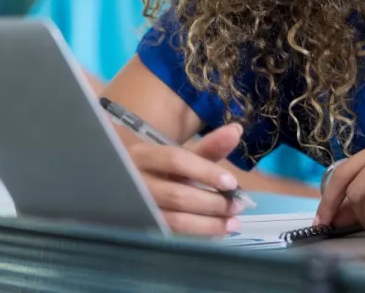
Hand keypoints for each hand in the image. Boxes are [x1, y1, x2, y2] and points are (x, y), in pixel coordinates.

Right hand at [128, 123, 246, 235]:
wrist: (127, 188)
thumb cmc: (160, 169)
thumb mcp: (182, 155)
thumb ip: (210, 145)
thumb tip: (236, 129)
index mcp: (144, 155)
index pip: (176, 160)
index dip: (205, 171)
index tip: (232, 183)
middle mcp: (134, 182)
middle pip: (177, 194)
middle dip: (212, 202)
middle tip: (237, 206)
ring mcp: (135, 209)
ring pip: (173, 219)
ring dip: (207, 223)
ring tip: (232, 223)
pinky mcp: (139, 229)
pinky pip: (171, 234)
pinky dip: (196, 234)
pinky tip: (216, 233)